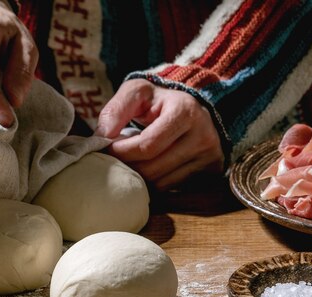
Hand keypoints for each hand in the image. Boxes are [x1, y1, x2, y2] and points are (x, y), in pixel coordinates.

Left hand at [95, 79, 223, 189]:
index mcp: (185, 111)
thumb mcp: (136, 92)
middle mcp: (203, 135)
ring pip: (161, 182)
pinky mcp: (210, 170)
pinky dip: (154, 181)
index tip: (109, 147)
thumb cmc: (158, 100)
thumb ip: (116, 109)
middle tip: (116, 158)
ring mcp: (209, 155)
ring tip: (133, 161)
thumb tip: (101, 136)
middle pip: (153, 168)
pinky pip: (172, 187)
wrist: (191, 106)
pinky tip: (148, 167)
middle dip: (128, 165)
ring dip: (139, 176)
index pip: (147, 145)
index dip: (122, 151)